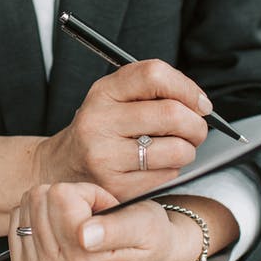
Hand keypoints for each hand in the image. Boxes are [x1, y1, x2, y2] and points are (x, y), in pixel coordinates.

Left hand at [7, 183, 202, 260]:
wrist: (147, 258)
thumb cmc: (149, 237)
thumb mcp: (144, 226)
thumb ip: (115, 230)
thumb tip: (85, 236)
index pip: (61, 197)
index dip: (87, 193)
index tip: (104, 208)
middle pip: (41, 198)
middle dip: (71, 199)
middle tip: (93, 216)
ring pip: (28, 204)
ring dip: (56, 207)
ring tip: (81, 223)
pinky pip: (16, 220)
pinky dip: (39, 217)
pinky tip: (61, 230)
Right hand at [34, 60, 211, 201]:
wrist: (59, 168)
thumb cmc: (99, 131)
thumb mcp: (112, 98)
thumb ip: (151, 91)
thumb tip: (200, 105)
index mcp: (103, 92)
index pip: (154, 75)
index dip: (187, 88)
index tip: (200, 103)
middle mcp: (100, 121)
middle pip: (172, 114)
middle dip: (196, 125)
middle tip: (196, 130)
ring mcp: (106, 156)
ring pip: (177, 150)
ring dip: (187, 151)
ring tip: (175, 150)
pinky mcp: (116, 186)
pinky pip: (166, 175)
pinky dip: (171, 171)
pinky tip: (154, 167)